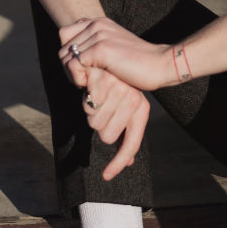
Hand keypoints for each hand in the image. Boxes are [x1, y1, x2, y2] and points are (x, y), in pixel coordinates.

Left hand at [59, 17, 172, 91]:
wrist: (161, 65)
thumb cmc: (139, 65)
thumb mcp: (114, 50)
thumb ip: (95, 47)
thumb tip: (70, 57)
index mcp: (99, 22)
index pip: (64, 35)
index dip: (68, 55)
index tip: (82, 69)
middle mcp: (97, 25)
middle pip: (62, 48)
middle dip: (68, 68)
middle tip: (84, 80)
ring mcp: (98, 35)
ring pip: (64, 57)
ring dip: (72, 75)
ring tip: (88, 83)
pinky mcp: (101, 49)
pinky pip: (73, 65)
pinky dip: (77, 79)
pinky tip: (89, 85)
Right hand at [76, 66, 150, 180]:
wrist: (115, 50)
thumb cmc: (120, 85)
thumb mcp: (128, 110)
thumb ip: (126, 135)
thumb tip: (128, 163)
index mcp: (141, 111)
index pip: (131, 144)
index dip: (118, 163)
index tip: (106, 176)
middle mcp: (133, 101)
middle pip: (106, 135)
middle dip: (100, 125)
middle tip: (103, 108)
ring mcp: (118, 90)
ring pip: (94, 121)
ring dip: (91, 110)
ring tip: (98, 94)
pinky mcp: (103, 80)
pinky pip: (87, 105)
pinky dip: (85, 98)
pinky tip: (90, 84)